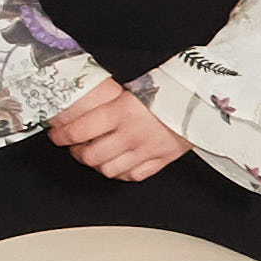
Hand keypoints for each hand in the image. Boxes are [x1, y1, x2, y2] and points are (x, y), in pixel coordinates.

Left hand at [44, 77, 193, 182]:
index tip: (56, 135)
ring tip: (95, 156)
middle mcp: (130, 133)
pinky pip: (133, 175)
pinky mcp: (162, 159)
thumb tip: (87, 99)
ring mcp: (146, 149)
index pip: (79, 129)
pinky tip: (119, 164)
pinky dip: (122, 173)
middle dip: (77, 153)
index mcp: (121, 110)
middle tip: (75, 147)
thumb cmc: (171, 86)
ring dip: (97, 165)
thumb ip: (112, 97)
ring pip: (109, 170)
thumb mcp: (136, 84)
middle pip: (90, 155)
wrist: (205, 97)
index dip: (61, 136)